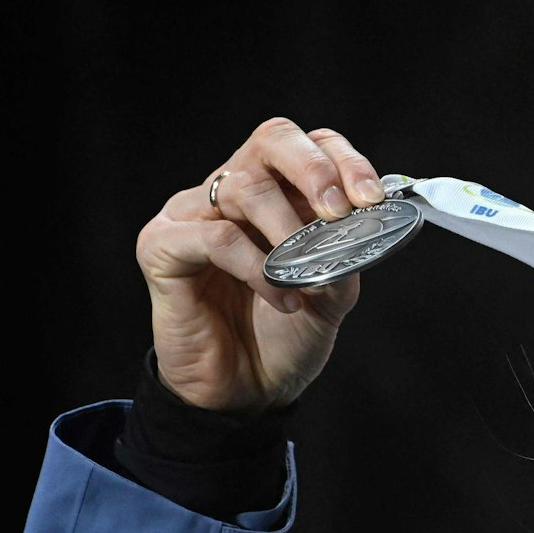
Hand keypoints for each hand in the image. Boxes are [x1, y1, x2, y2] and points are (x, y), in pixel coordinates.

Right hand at [135, 118, 385, 412]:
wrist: (246, 392)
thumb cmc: (284, 336)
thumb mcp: (331, 293)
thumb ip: (345, 254)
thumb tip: (359, 226)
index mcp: (276, 193)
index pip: (309, 144)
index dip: (343, 161)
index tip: (370, 198)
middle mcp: (230, 192)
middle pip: (272, 140)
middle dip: (314, 170)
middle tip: (337, 211)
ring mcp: (192, 216)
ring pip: (243, 187)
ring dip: (288, 231)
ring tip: (306, 276)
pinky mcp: (162, 247)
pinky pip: (213, 237)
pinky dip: (256, 266)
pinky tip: (280, 297)